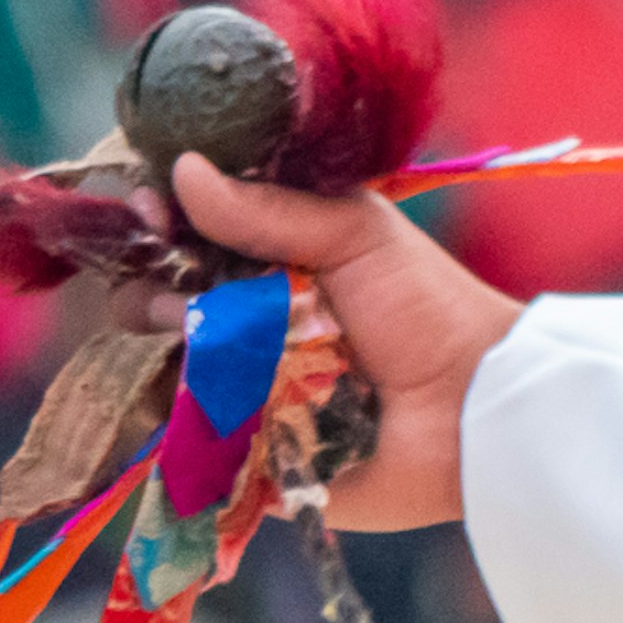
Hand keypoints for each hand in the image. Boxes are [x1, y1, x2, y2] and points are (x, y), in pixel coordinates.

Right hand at [168, 155, 520, 527]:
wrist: (472, 410)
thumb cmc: (428, 311)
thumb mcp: (356, 237)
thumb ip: (270, 210)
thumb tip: (183, 168)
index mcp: (277, 263)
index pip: (190, 238)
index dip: (160, 226)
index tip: (150, 213)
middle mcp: (251, 325)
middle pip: (159, 303)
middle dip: (150, 291)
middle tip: (176, 290)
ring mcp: (244, 391)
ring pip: (161, 369)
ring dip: (166, 350)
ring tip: (197, 337)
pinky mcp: (245, 454)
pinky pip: (184, 440)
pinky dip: (179, 419)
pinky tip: (197, 397)